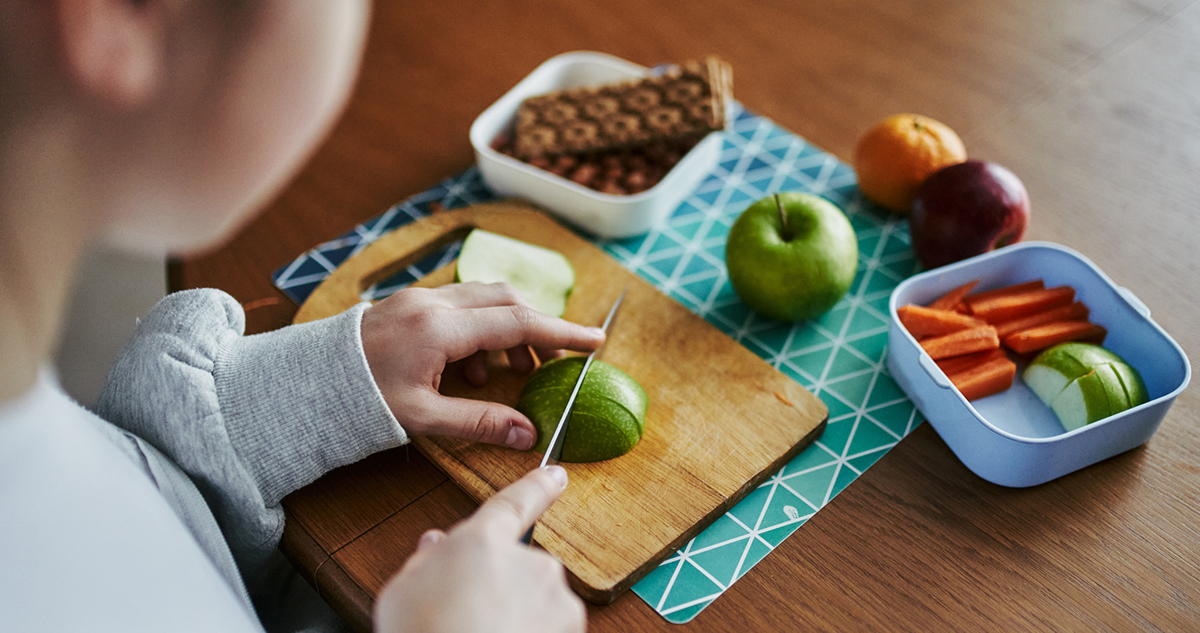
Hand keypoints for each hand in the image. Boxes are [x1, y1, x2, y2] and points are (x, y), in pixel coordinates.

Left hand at [360, 282, 604, 448]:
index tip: (594, 341)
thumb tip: (528, 434)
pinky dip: (483, 326)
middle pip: (507, 300)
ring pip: (486, 297)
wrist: (305, 380)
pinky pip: (462, 302)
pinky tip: (472, 366)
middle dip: (538, 328)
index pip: (518, 323)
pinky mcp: (411, 301)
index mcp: (439, 329)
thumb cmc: (357, 400)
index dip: (562, 333)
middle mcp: (433, 302)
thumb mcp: (421, 417)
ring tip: (509, 370)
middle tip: (553, 362)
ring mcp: (420, 297)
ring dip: (509, 327)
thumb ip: (479, 422)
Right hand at [374, 466, 585, 632]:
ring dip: (519, 611)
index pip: (515, 502)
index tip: (556, 475)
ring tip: (482, 631)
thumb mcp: (404, 591)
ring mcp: (555, 597)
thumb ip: (426, 562)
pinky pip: (552, 625)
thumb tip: (436, 546)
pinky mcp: (570, 627)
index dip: (537, 486)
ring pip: (538, 598)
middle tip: (469, 609)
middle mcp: (529, 561)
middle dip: (501, 581)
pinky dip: (535, 632)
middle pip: (519, 563)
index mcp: (483, 541)